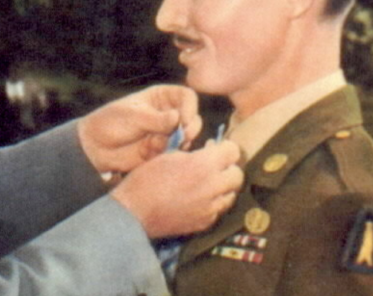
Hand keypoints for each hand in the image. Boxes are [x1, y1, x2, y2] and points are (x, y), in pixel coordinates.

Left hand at [78, 85, 201, 173]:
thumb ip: (155, 118)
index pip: (187, 97)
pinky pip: (175, 153)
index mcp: (161, 98)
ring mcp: (166, 133)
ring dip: (177, 143)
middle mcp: (167, 114)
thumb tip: (177, 118)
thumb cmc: (111, 123)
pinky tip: (150, 153)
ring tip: (156, 145)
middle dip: (190, 128)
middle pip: (193, 118)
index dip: (190, 107)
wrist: (96, 147)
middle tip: (182, 137)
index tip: (182, 120)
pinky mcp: (162, 151)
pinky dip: (168, 154)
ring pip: (187, 138)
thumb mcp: (132, 116)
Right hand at [111, 140, 243, 237]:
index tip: (216, 149)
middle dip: (228, 168)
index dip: (225, 148)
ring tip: (206, 184)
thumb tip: (207, 152)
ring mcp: (210, 208)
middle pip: (238, 174)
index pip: (233, 151)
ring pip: (231, 194)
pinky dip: (212, 204)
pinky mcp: (204, 223)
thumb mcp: (168, 156)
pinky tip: (197, 200)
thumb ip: (193, 154)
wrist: (134, 212)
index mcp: (203, 165)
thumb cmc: (146, 180)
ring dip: (223, 187)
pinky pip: (218, 210)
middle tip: (213, 167)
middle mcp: (212, 187)